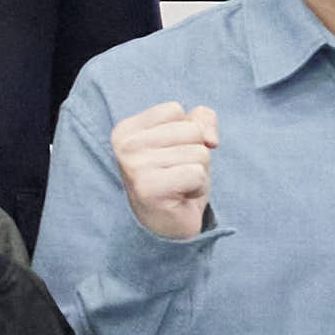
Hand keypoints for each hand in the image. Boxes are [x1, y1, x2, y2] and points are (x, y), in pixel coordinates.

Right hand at [108, 98, 219, 242]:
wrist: (167, 225)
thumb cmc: (177, 178)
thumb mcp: (189, 139)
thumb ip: (202, 120)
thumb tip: (210, 139)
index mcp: (125, 131)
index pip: (174, 110)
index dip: (185, 133)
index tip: (169, 155)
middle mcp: (124, 146)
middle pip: (190, 130)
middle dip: (195, 153)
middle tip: (177, 174)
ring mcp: (133, 167)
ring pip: (198, 152)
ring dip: (199, 172)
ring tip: (180, 185)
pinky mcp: (149, 188)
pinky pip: (197, 173)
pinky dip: (198, 187)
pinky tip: (182, 196)